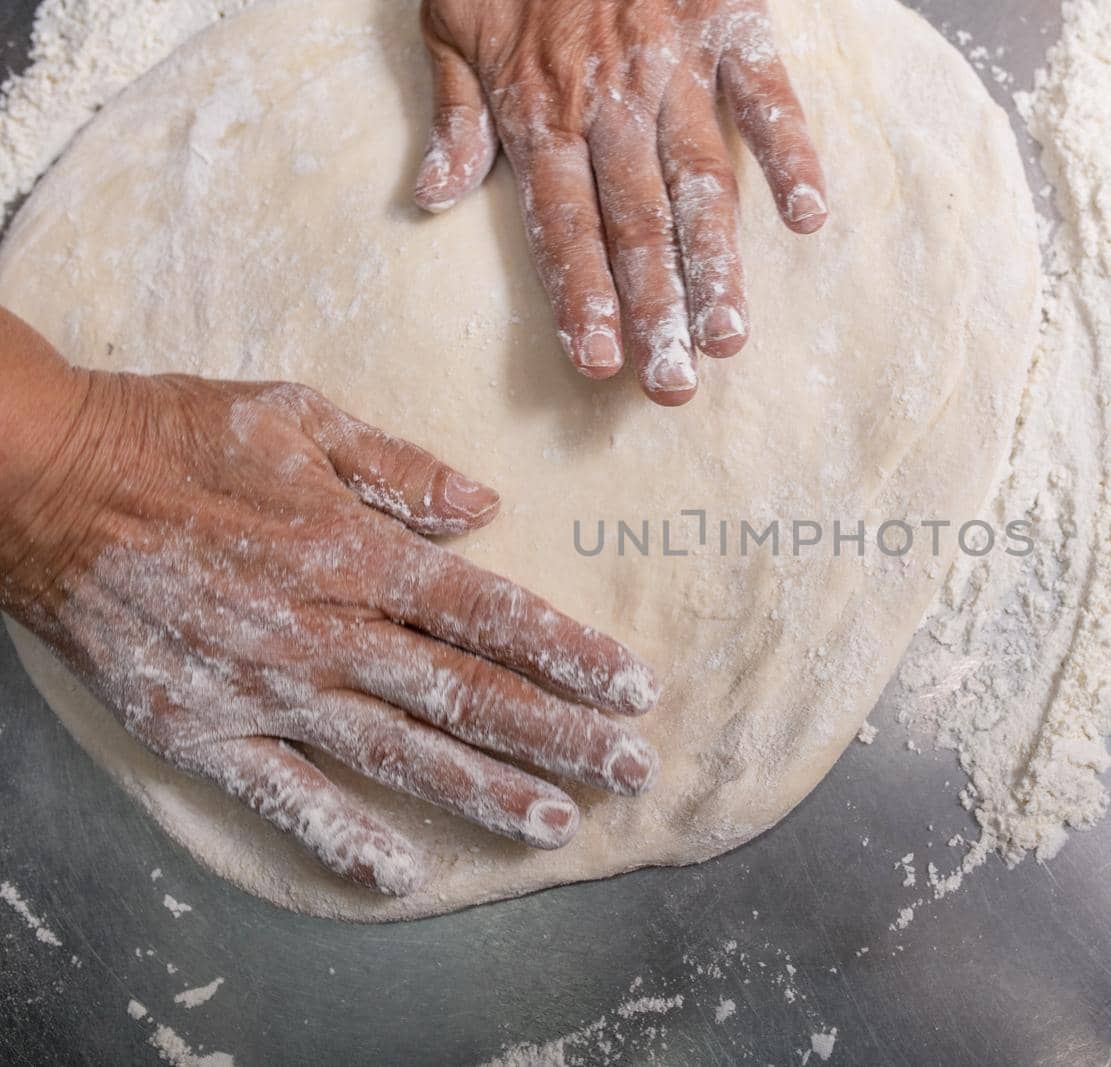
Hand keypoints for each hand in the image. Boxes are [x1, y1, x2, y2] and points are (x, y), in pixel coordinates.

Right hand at [0, 311, 659, 895]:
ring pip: (399, 754)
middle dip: (560, 736)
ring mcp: (265, 689)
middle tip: (632, 770)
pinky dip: (343, 837)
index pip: (492, 616)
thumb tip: (485, 508)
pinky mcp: (201, 730)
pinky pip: (284, 797)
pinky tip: (401, 874)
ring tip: (554, 824)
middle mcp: (326, 630)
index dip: (572, 656)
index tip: (634, 689)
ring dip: (483, 793)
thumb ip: (399, 467)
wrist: (44, 481)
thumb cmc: (176, 434)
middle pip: (467, 695)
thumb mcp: (299, 416)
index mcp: (358, 552)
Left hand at [412, 0, 827, 405]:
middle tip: (676, 385)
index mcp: (539, 108)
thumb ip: (455, 112)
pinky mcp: (727, 23)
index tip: (598, 365)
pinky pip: (766, 95)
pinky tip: (809, 215)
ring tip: (731, 336)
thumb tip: (438, 196)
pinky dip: (789, 151)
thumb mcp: (447, 19)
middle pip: (635, 224)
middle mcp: (608, 101)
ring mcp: (672, 65)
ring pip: (698, 182)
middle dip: (655, 311)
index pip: (561, 225)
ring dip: (717, 264)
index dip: (581, 298)